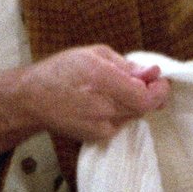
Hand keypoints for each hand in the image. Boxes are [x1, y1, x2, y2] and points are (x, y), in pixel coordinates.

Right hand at [0, 45, 167, 158]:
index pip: (145, 97)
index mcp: (101, 79)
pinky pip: (121, 124)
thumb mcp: (94, 54)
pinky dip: (121, 113)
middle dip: (149, 94)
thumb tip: (153, 72)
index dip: (159, 90)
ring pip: (134, 116)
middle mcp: (102, 106)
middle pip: (144, 108)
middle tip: (142, 82)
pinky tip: (105, 104)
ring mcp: (99, 126)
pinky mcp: (96, 137)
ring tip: (115, 90)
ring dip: (134, 103)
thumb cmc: (62, 70)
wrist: (32, 99)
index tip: (160, 80)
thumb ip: (127, 65)